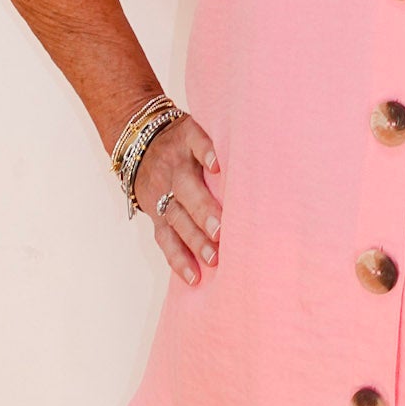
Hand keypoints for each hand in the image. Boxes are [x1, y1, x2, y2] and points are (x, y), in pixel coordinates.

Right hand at [132, 113, 223, 285]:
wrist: (139, 146)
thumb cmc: (185, 142)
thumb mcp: (197, 129)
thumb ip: (222, 140)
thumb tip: (265, 155)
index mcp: (186, 141)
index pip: (195, 141)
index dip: (205, 151)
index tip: (217, 165)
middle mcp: (173, 168)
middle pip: (185, 188)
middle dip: (202, 210)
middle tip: (221, 231)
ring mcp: (162, 193)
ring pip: (175, 217)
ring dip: (194, 240)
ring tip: (213, 259)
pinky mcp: (155, 215)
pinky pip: (164, 239)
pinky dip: (178, 259)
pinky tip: (193, 276)